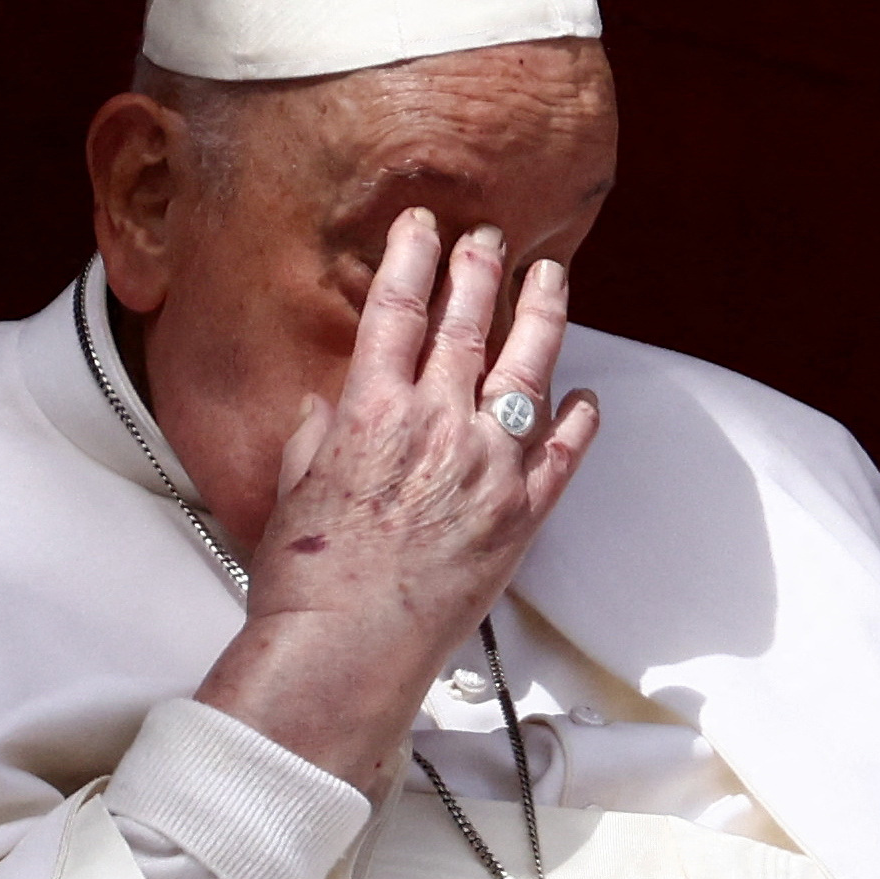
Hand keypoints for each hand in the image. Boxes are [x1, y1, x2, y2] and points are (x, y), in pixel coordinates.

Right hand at [191, 207, 600, 794]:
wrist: (346, 651)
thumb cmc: (309, 583)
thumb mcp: (293, 490)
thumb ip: (315, 437)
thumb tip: (324, 408)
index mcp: (371, 413)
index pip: (397, 310)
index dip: (412, 258)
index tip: (423, 227)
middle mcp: (436, 426)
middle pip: (467, 325)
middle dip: (481, 270)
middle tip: (493, 237)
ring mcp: (488, 467)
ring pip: (526, 369)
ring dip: (541, 315)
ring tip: (551, 278)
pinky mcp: (522, 514)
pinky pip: (563, 452)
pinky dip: (579, 419)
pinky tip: (586, 395)